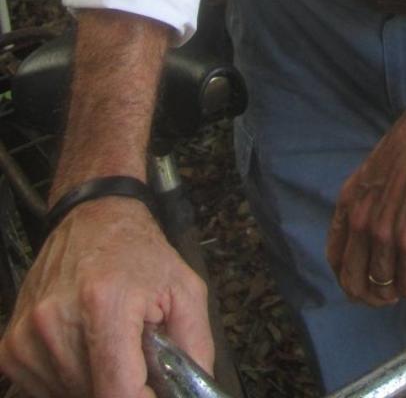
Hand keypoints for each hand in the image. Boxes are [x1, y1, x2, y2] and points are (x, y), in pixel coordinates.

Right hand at [0, 197, 212, 397]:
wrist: (95, 216)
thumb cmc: (139, 251)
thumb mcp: (185, 289)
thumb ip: (196, 346)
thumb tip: (193, 393)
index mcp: (105, 304)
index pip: (117, 394)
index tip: (152, 392)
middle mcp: (57, 320)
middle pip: (93, 397)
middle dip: (121, 386)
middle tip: (133, 356)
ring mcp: (29, 334)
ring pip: (69, 395)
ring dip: (94, 383)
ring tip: (108, 344)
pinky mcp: (12, 345)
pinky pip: (42, 389)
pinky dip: (68, 379)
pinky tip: (83, 347)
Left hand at [326, 67, 405, 308]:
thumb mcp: (376, 171)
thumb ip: (370, 200)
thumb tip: (379, 222)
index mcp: (348, 203)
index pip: (335, 259)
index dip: (349, 278)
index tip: (364, 282)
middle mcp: (361, 223)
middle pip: (355, 282)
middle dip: (372, 296)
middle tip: (390, 295)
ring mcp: (386, 236)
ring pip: (383, 288)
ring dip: (399, 296)